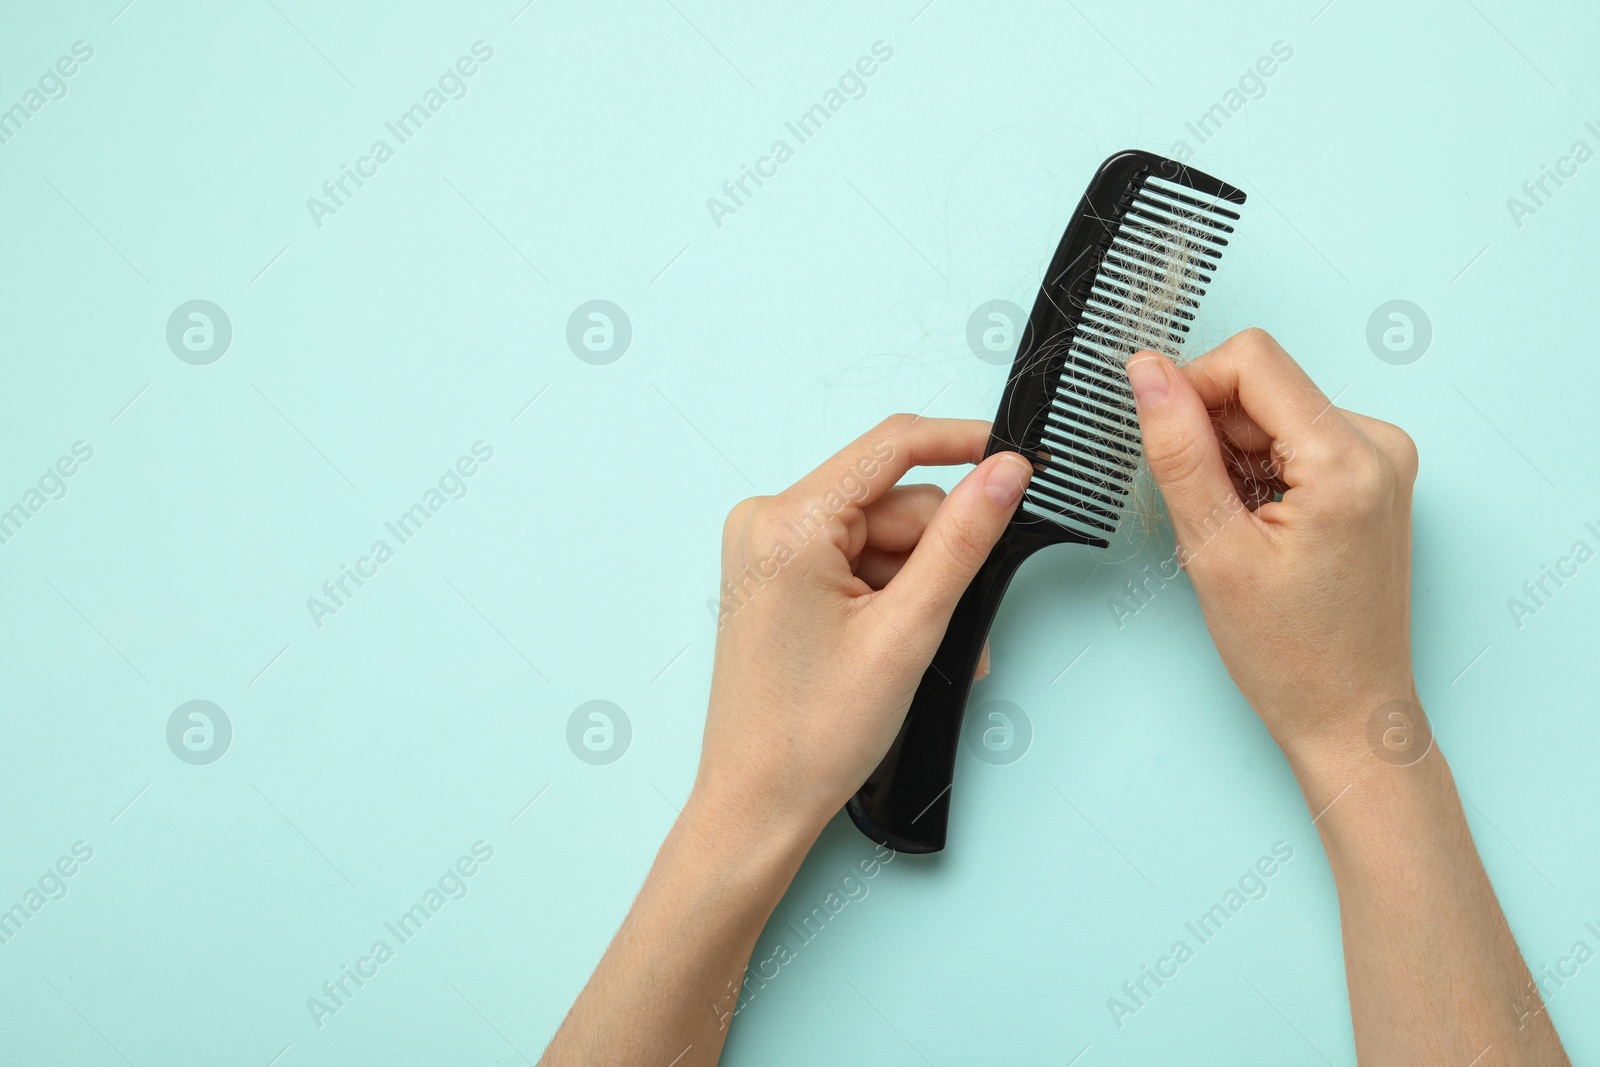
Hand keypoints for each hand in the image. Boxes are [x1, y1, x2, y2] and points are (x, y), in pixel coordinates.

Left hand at [692, 414, 1033, 835]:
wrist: (757, 803)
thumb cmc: (810, 735)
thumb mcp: (907, 631)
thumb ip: (962, 542)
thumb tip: (1004, 473)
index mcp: (787, 523)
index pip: (892, 447)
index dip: (963, 444)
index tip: (1016, 461)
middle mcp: (767, 522)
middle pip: (893, 502)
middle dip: (938, 556)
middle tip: (957, 620)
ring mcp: (769, 551)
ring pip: (882, 536)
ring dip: (919, 586)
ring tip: (923, 650)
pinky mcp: (778, 577)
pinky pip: (857, 561)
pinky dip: (892, 597)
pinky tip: (900, 644)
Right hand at [1124, 329, 1418, 770]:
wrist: (1348, 713)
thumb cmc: (1291, 654)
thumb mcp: (1213, 548)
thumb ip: (1178, 449)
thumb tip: (1148, 374)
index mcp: (1349, 459)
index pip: (1252, 360)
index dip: (1191, 388)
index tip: (1163, 439)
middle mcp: (1380, 446)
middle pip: (1263, 385)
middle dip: (1213, 434)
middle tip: (1205, 509)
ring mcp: (1383, 459)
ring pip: (1273, 411)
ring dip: (1234, 457)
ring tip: (1235, 529)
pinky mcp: (1374, 475)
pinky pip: (1295, 436)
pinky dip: (1259, 471)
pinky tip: (1258, 527)